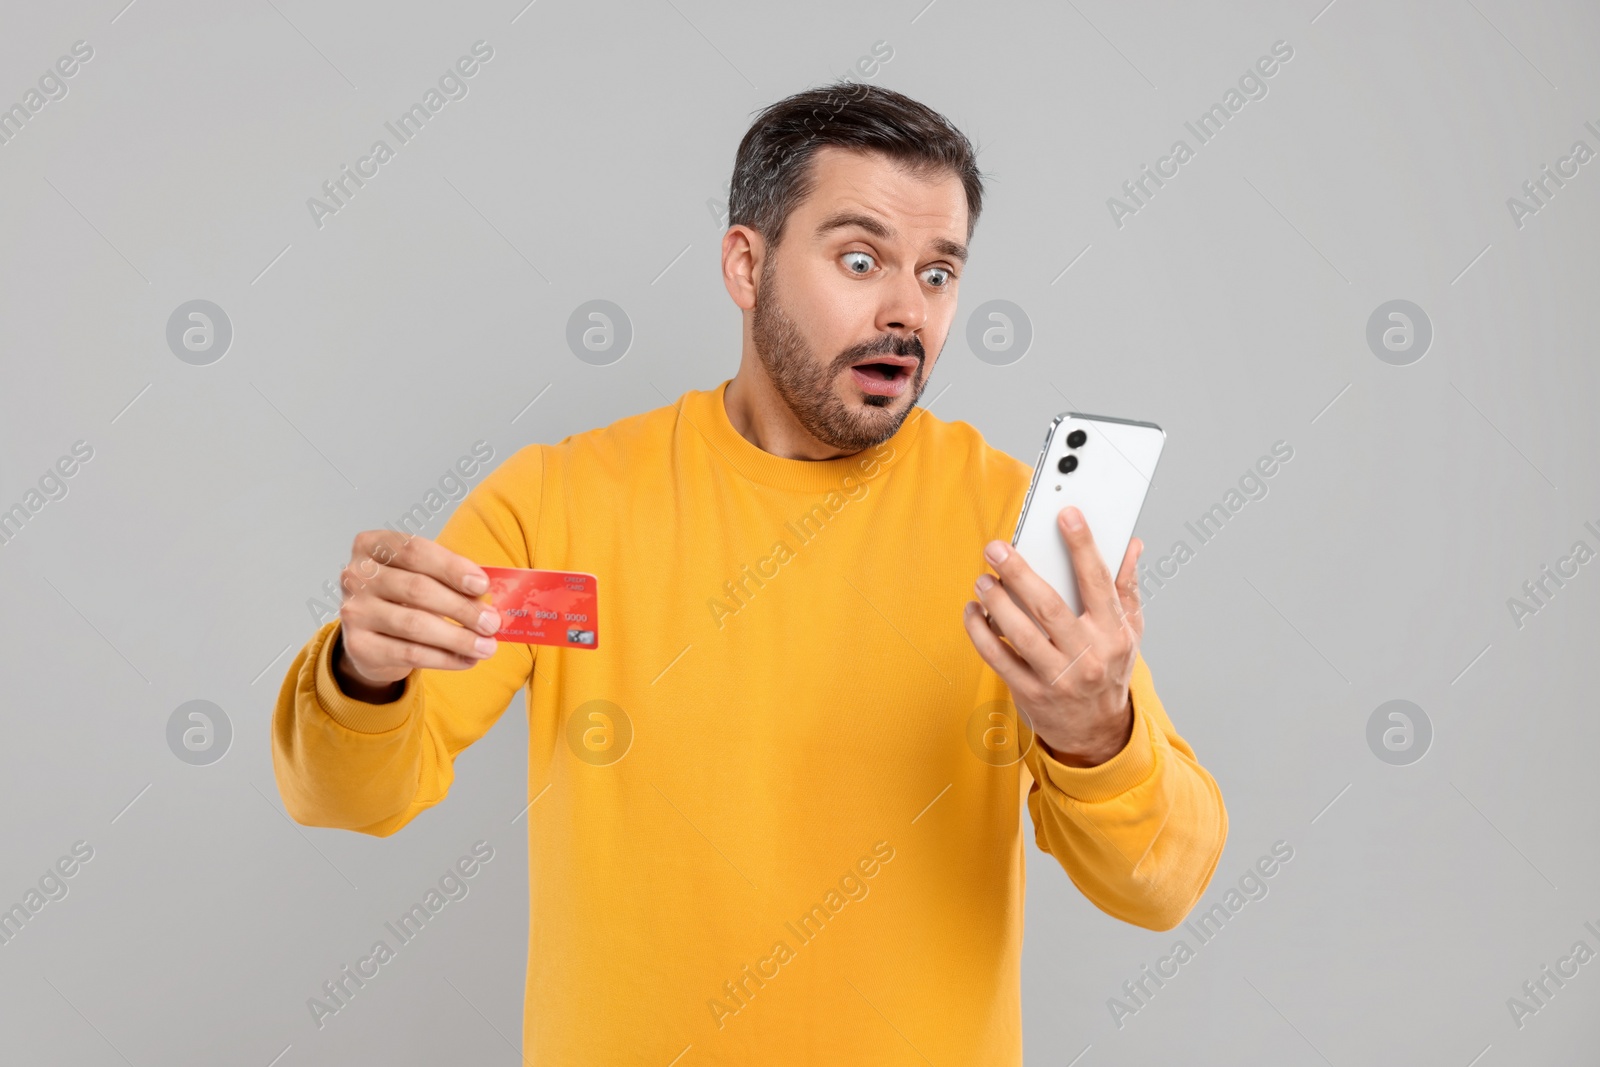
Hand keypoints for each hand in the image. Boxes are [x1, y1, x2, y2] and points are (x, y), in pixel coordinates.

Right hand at [333, 531, 500, 691]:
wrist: (372, 635)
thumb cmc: (404, 596)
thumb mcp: (424, 575)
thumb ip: (450, 579)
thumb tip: (485, 596)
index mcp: (372, 545)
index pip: (415, 550)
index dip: (451, 567)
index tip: (482, 585)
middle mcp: (356, 575)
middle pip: (417, 589)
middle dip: (462, 607)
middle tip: (492, 622)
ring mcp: (354, 611)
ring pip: (415, 624)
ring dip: (458, 637)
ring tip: (487, 645)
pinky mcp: (359, 646)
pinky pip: (409, 653)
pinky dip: (444, 658)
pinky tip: (467, 659)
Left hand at [961, 506, 1143, 766]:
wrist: (1097, 733)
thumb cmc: (1109, 670)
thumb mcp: (1129, 631)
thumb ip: (1126, 586)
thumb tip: (1132, 544)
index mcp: (1113, 633)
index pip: (1098, 581)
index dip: (1082, 545)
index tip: (1066, 514)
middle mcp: (1087, 655)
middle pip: (1049, 606)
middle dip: (1019, 572)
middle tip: (997, 548)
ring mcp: (1057, 677)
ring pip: (1019, 632)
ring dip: (995, 602)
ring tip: (982, 580)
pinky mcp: (1029, 692)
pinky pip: (997, 657)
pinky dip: (980, 632)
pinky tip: (973, 612)